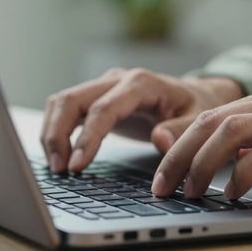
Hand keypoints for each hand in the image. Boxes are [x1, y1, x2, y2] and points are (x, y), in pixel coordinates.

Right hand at [40, 68, 243, 172]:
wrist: (196, 95)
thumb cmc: (196, 108)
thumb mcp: (199, 120)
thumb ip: (181, 131)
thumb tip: (159, 140)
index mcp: (141, 83)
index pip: (103, 109)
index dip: (86, 137)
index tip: (76, 166)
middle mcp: (117, 79)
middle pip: (71, 100)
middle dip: (58, 135)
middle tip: (59, 171)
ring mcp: (103, 86)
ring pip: (62, 102)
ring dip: (52, 133)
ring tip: (56, 167)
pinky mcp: (95, 98)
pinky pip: (65, 109)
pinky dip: (56, 130)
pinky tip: (58, 156)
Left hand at [151, 84, 251, 200]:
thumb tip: (224, 164)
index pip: (213, 115)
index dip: (180, 142)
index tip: (161, 170)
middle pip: (212, 122)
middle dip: (179, 155)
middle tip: (163, 186)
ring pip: (231, 132)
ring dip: (202, 164)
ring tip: (190, 192)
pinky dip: (241, 173)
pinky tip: (232, 193)